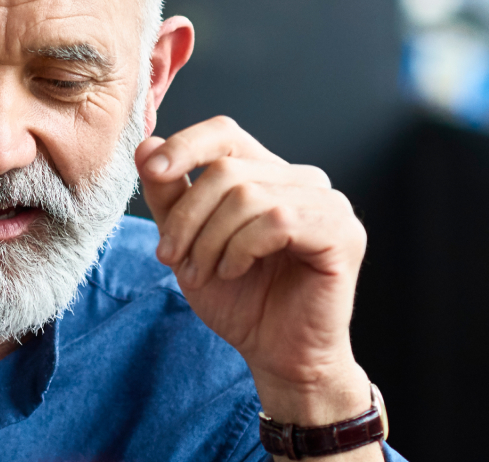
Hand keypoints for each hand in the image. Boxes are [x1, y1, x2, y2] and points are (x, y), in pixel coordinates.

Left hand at [137, 116, 373, 429]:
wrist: (276, 354)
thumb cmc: (239, 299)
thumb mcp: (188, 242)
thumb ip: (169, 195)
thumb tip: (145, 145)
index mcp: (268, 174)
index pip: (225, 133)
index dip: (185, 145)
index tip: (154, 171)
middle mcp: (302, 180)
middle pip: (226, 170)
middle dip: (187, 217)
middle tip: (170, 258)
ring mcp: (328, 203)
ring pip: (247, 195)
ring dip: (210, 240)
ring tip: (203, 273)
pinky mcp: (342, 232)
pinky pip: (276, 220)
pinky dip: (242, 249)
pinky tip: (236, 271)